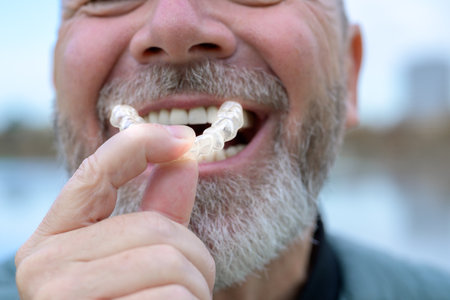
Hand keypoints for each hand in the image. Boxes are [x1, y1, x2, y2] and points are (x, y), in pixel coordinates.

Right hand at [15, 124, 214, 298]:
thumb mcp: (141, 258)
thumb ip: (158, 211)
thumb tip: (183, 159)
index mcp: (54, 241)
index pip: (95, 172)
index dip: (141, 145)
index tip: (185, 139)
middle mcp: (43, 266)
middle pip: (155, 228)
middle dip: (195, 257)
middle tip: (192, 286)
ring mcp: (60, 298)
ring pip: (169, 261)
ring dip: (195, 289)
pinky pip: (170, 298)